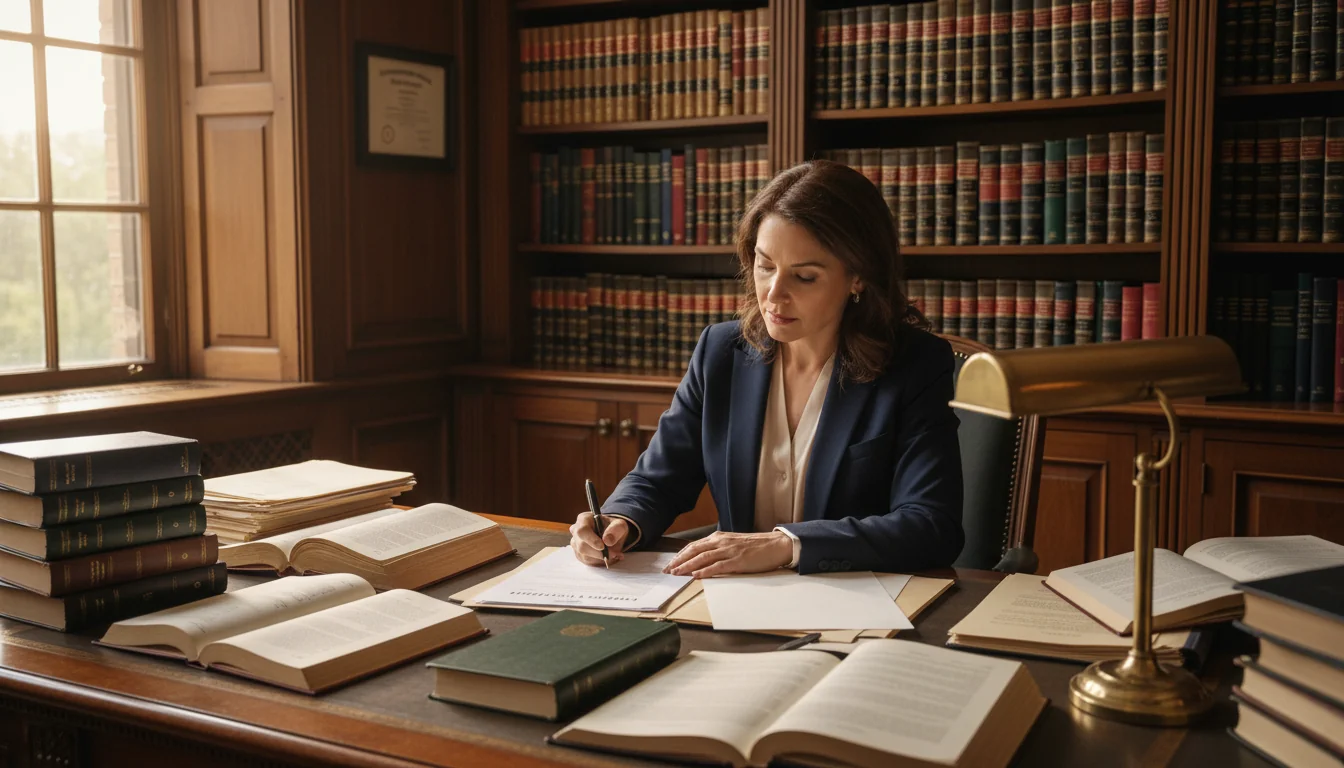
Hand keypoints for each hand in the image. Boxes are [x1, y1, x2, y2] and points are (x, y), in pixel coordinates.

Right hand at [569, 512, 628, 566]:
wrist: (612, 535)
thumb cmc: (613, 528)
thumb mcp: (620, 525)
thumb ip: (615, 530)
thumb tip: (607, 541)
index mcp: (584, 519)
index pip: (582, 530)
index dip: (591, 540)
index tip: (603, 546)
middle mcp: (576, 531)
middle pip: (582, 545)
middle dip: (599, 553)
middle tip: (614, 554)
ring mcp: (575, 543)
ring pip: (584, 555)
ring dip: (601, 558)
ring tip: (615, 555)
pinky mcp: (578, 554)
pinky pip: (587, 561)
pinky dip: (599, 561)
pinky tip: (608, 557)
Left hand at [663, 531, 792, 577]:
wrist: (776, 545)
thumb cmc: (756, 546)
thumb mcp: (733, 543)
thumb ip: (718, 548)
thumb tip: (703, 558)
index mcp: (719, 537)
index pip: (694, 546)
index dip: (680, 555)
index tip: (670, 563)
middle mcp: (721, 542)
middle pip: (694, 550)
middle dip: (678, 561)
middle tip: (667, 570)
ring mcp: (729, 551)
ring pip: (702, 558)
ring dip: (687, 566)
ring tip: (677, 573)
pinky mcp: (738, 561)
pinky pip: (718, 566)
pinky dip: (705, 571)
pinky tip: (696, 576)